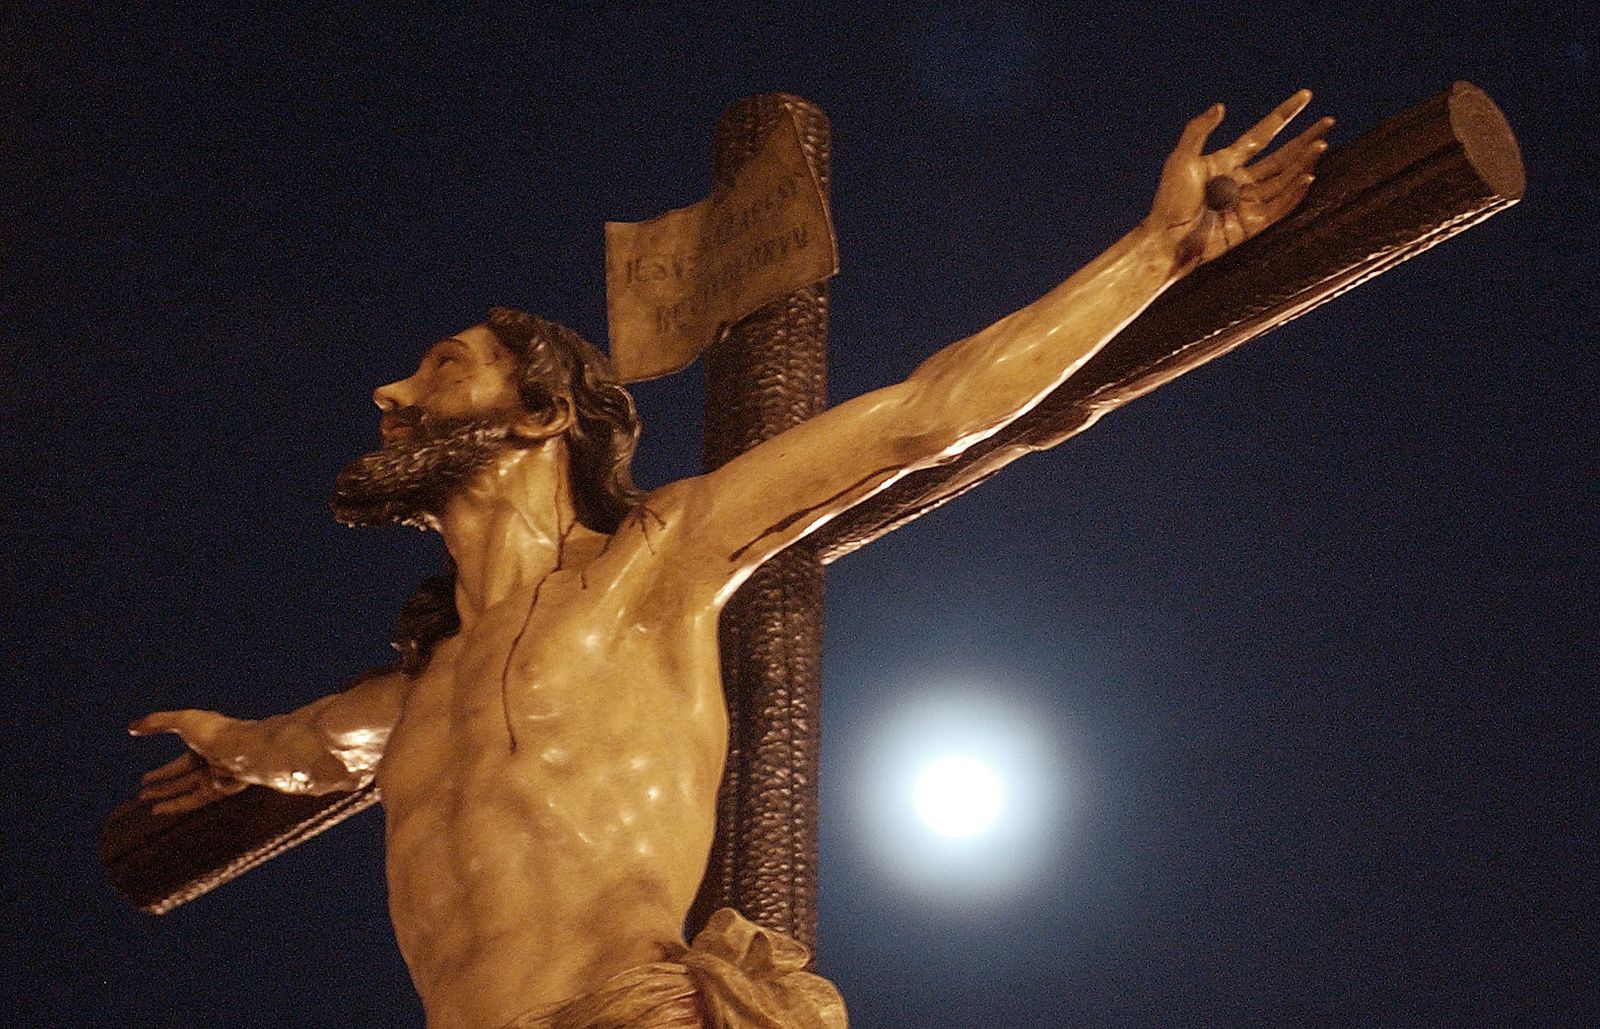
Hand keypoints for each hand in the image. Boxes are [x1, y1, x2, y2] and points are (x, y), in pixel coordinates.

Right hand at [130, 709, 250, 815]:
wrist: (246, 749)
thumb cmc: (217, 732)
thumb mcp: (183, 720)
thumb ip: (157, 722)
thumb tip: (131, 726)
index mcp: (205, 745)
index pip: (180, 763)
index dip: (162, 772)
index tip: (144, 779)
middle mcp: (211, 763)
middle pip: (183, 780)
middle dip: (162, 787)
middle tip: (142, 795)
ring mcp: (217, 777)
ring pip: (188, 791)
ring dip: (166, 797)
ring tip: (147, 804)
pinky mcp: (221, 790)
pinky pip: (195, 801)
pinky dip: (176, 806)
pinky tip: (158, 811)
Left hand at [1147, 89, 1332, 269]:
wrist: (1167, 240)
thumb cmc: (1169, 201)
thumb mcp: (1180, 160)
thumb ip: (1198, 131)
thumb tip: (1221, 106)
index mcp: (1227, 162)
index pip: (1263, 134)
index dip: (1284, 115)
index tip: (1305, 96)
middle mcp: (1242, 180)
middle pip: (1282, 155)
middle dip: (1305, 138)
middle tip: (1329, 121)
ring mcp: (1249, 203)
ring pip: (1284, 179)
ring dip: (1304, 162)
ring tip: (1322, 144)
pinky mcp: (1253, 225)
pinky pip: (1280, 207)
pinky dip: (1294, 193)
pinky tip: (1308, 176)